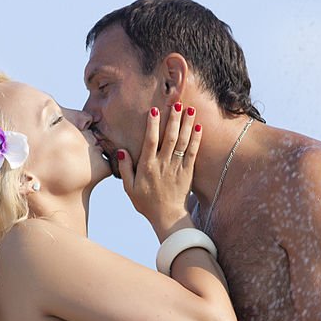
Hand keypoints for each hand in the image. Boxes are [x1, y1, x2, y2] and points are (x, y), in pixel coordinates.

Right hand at [116, 104, 202, 237]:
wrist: (168, 217)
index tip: (155, 110)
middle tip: (177, 103)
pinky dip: (196, 140)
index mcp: (147, 166)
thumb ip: (125, 168)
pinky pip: (193, 153)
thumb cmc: (146, 203)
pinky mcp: (188, 172)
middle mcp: (163, 164)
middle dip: (174, 119)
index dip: (153, 125)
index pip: (150, 141)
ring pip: (183, 142)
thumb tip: (122, 150)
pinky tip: (199, 127)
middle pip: (170, 137)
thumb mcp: (129, 188)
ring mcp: (177, 167)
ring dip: (187, 124)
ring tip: (190, 109)